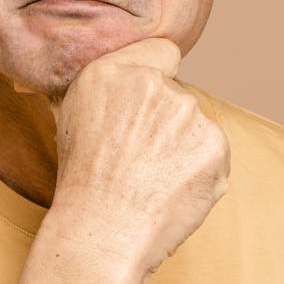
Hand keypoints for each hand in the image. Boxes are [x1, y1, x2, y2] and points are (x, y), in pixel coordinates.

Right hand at [49, 38, 229, 273]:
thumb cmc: (80, 185)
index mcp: (111, 72)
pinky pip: (212, 153)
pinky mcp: (215, 145)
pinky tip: (170, 191)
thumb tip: (98, 84)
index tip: (147, 104)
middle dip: (165, 122)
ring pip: (195, 126)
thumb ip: (96, 92)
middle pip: (177, 94)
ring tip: (151, 181)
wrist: (102, 233)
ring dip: (182, 148)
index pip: (162, 51)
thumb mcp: (68, 123)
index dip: (158, 76)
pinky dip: (199, 172)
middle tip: (139, 159)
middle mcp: (153, 84)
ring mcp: (188, 114)